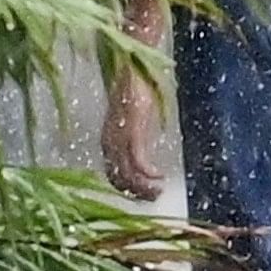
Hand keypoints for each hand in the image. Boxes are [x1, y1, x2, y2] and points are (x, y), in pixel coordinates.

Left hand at [103, 74, 165, 200]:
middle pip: (118, 180)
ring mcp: (119, 140)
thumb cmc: (135, 91)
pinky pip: (139, 162)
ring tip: (159, 190)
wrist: (133, 73)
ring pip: (128, 175)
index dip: (130, 189)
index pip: (114, 175)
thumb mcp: (134, 119)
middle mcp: (110, 144)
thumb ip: (135, 134)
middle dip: (138, 193)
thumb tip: (143, 146)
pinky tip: (161, 175)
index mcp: (109, 141)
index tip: (147, 193)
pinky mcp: (132, 133)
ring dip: (144, 187)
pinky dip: (149, 173)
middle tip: (156, 197)